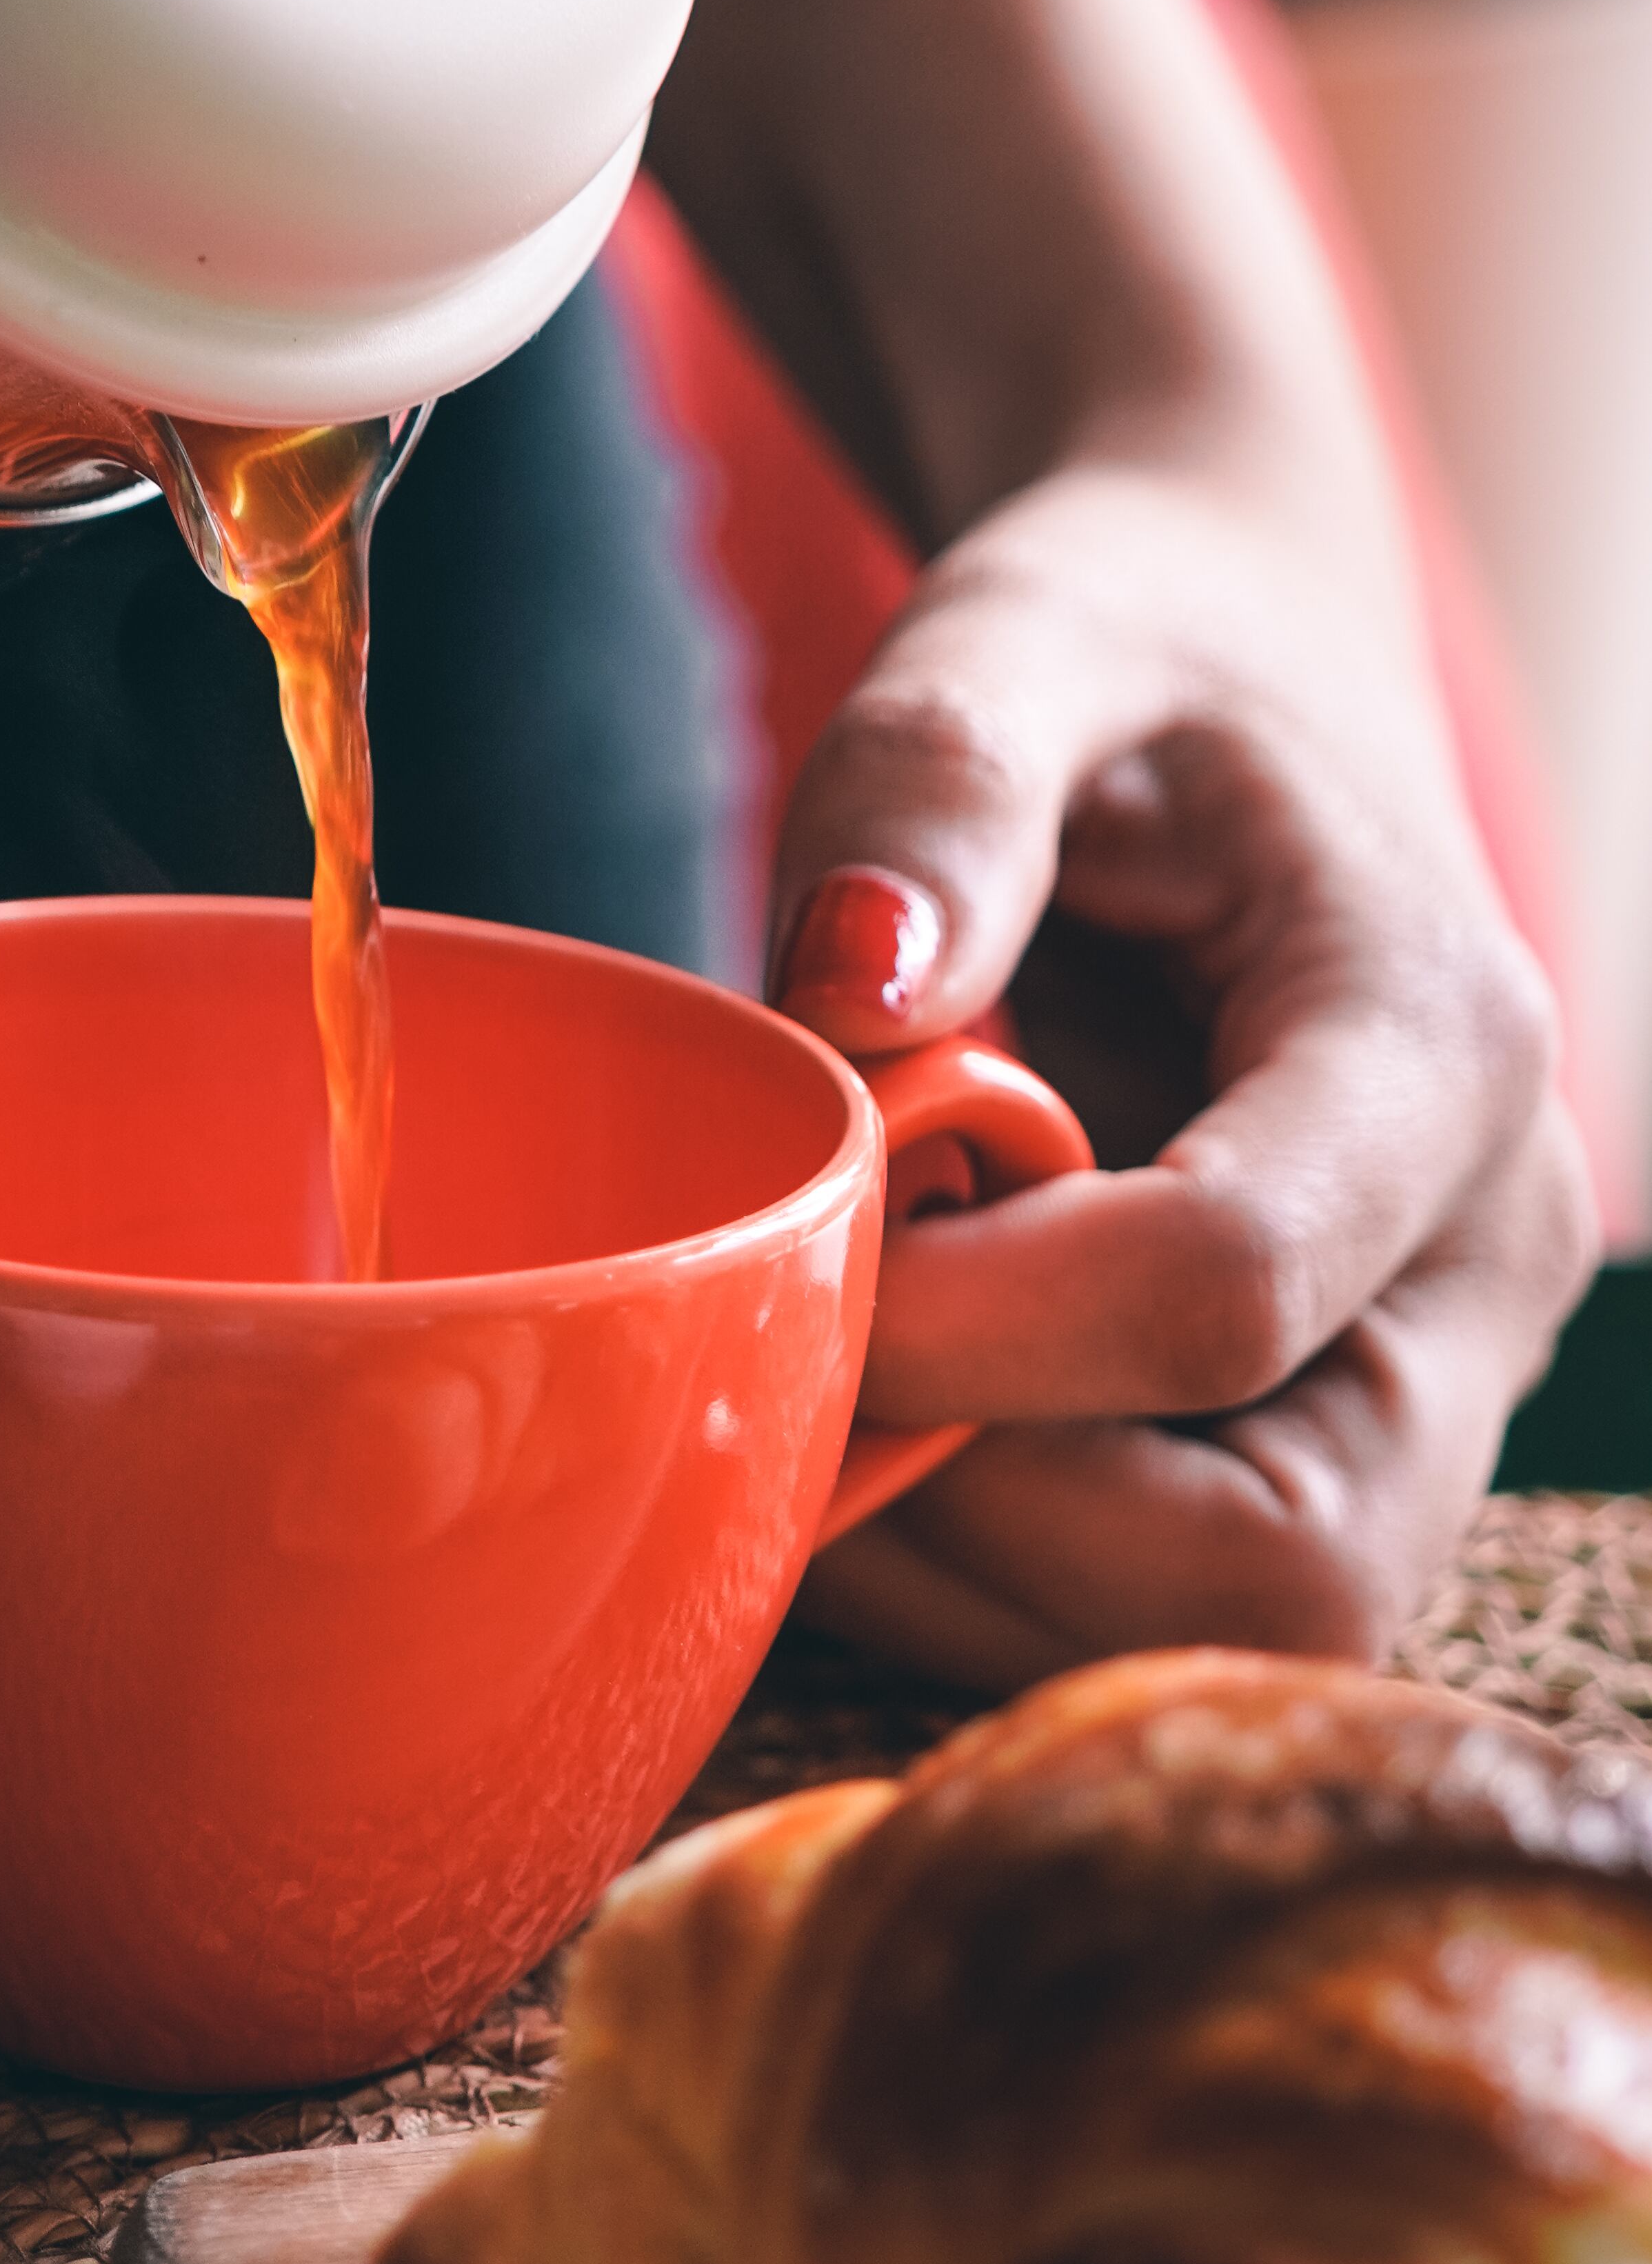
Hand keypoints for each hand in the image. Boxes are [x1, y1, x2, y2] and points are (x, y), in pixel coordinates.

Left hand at [773, 461, 1593, 1685]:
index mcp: (1432, 1044)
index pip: (1224, 1289)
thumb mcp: (1024, 642)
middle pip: (1278, 1560)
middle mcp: (1472, 1254)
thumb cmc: (1124, 661)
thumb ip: (941, 781)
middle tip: (814, 1331)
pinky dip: (973, 1554)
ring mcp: (1411, 1369)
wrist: (1224, 690)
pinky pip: (1152, 1594)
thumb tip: (854, 983)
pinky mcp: (1315, 1429)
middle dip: (989, 1504)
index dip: (966, 1318)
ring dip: (962, 1555)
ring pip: (1209, 1621)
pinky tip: (868, 1388)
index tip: (791, 1228)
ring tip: (823, 1347)